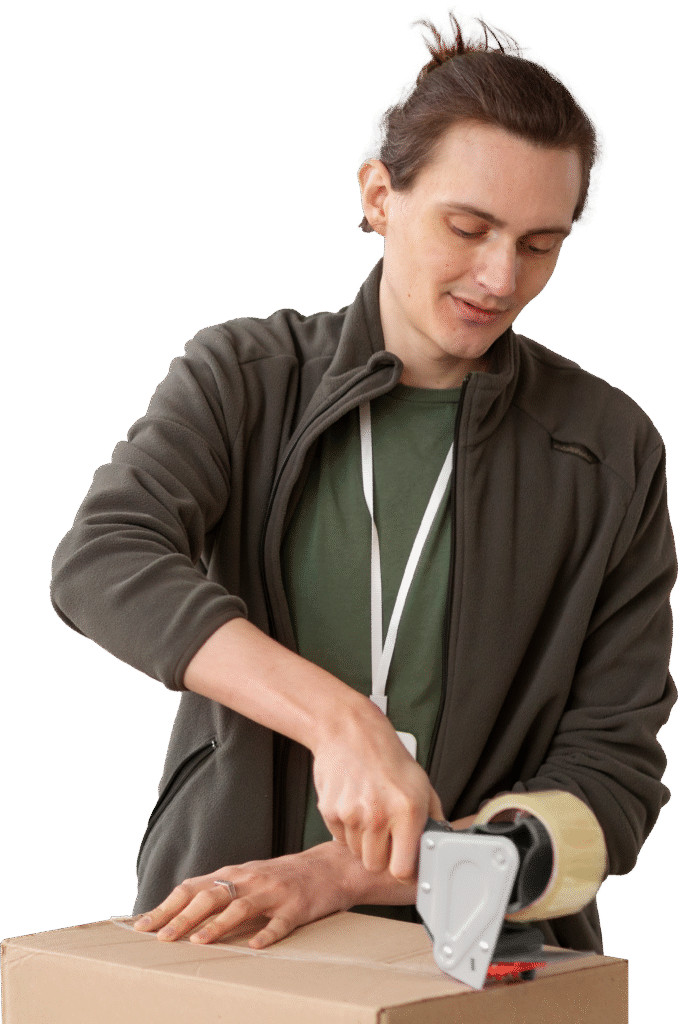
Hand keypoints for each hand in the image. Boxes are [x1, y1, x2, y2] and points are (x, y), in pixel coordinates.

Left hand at [133, 843, 358, 947]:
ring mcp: (273, 892)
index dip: (166, 907)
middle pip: (211, 896)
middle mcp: (249, 880)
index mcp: (233, 874)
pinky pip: (280, 923)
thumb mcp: (246, 879)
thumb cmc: (280, 878)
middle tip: (162, 938)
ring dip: (218, 925)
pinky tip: (255, 946)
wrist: (328, 867)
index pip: (192, 888)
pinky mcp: (296, 907)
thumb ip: (218, 893)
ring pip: (241, 907)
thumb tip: (177, 915)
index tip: (142, 927)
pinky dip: (266, 934)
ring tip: (199, 942)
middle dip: (184, 917)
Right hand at [311, 705, 444, 882]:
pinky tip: (354, 804)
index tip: (403, 863)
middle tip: (385, 832)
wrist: (349, 731)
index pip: (402, 869)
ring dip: (363, 839)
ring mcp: (352, 814)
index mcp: (407, 810)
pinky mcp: (330, 810)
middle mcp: (379, 815)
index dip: (403, 869)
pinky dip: (346, 827)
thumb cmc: (386, 755)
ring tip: (369, 811)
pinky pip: (339, 837)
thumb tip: (437, 845)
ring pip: (356, 851)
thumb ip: (432, 818)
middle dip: (381, 854)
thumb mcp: (421, 783)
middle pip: (375, 864)